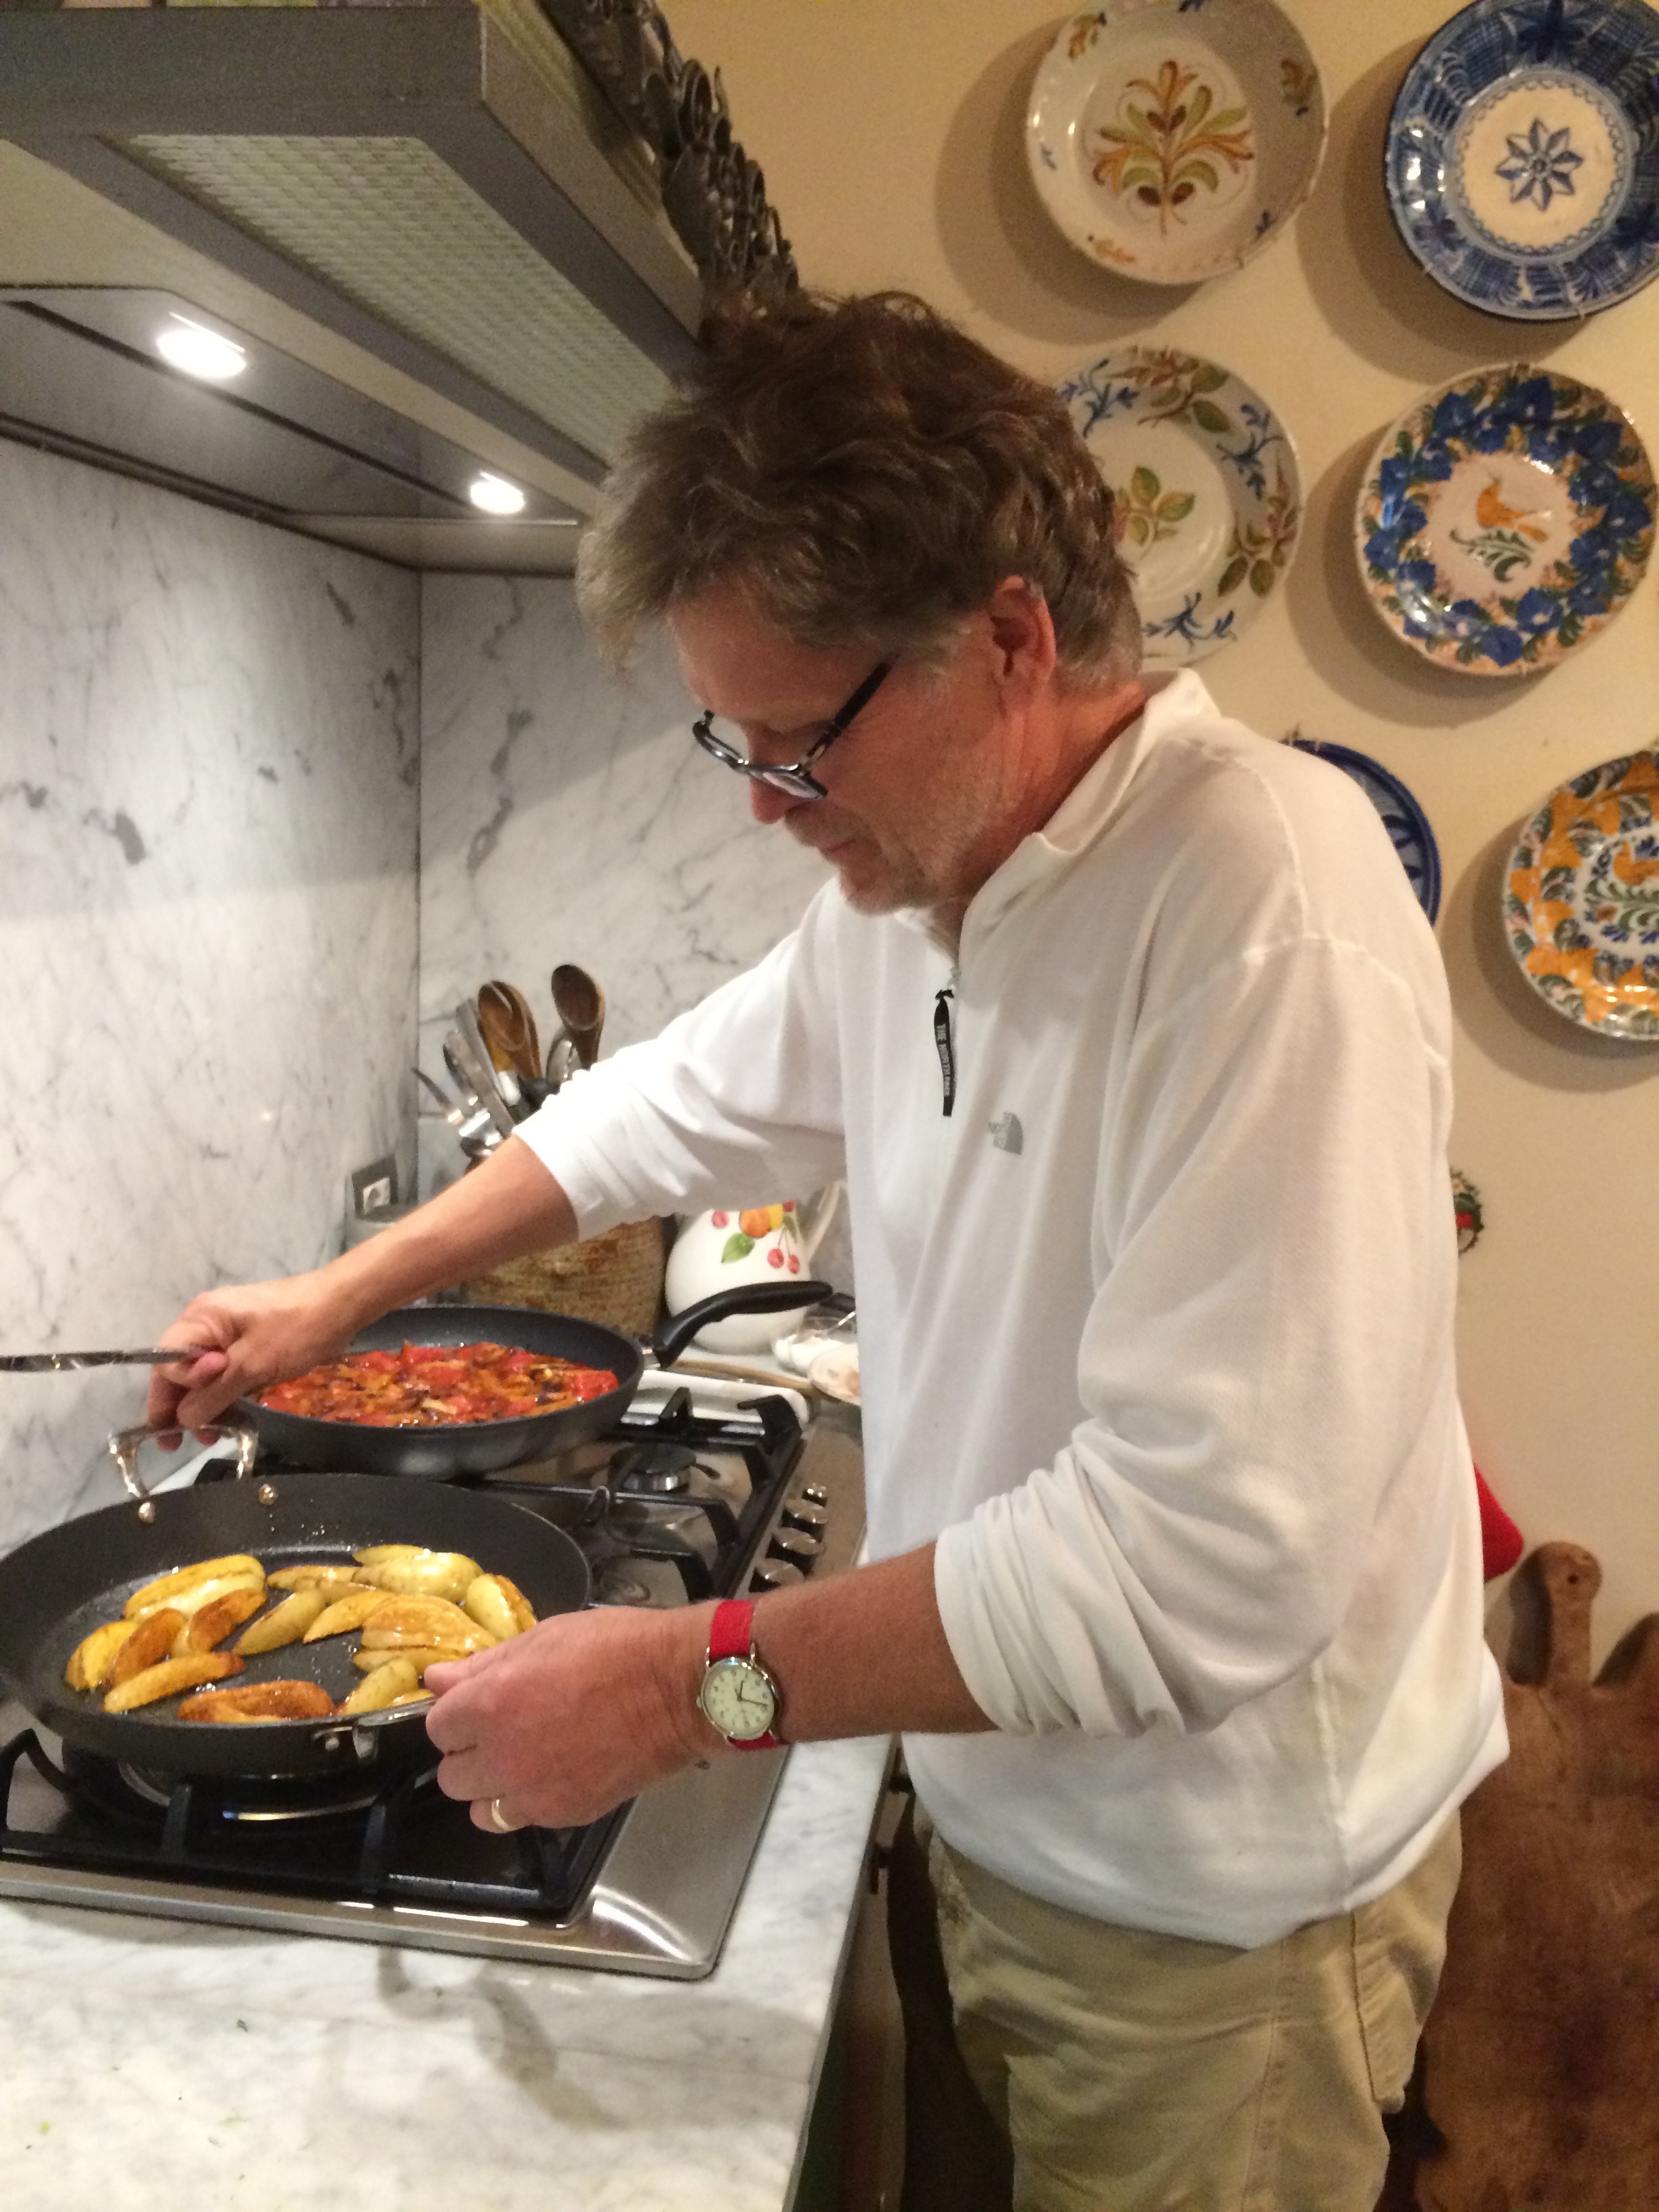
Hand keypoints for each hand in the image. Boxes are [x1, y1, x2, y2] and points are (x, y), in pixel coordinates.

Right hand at [146, 1270, 363, 1429]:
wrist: (343, 1304)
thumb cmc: (297, 1330)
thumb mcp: (252, 1366)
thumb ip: (213, 1393)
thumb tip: (182, 1419)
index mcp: (200, 1318)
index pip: (165, 1361)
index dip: (171, 1393)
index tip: (192, 1414)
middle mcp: (206, 1321)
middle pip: (178, 1368)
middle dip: (178, 1406)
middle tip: (176, 1444)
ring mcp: (227, 1331)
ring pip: (201, 1373)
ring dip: (202, 1404)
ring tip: (209, 1437)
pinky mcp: (247, 1340)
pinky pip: (224, 1370)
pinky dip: (223, 1393)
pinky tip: (226, 1419)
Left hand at [424, 1604, 716, 1830]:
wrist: (678, 1688)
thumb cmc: (613, 1648)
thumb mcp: (543, 1638)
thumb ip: (482, 1665)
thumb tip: (436, 1681)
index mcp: (488, 1705)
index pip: (437, 1726)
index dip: (458, 1712)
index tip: (479, 1702)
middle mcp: (501, 1757)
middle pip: (451, 1774)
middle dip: (470, 1751)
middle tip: (502, 1729)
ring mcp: (532, 1793)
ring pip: (480, 1808)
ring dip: (492, 1785)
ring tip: (524, 1759)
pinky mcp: (564, 1815)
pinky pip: (523, 1818)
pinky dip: (530, 1800)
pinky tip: (556, 1771)